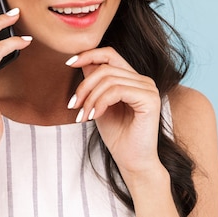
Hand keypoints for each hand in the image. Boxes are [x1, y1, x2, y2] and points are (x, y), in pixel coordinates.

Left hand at [67, 47, 162, 174]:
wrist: (132, 162)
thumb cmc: (117, 136)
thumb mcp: (99, 104)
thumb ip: (94, 83)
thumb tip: (79, 60)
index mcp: (132, 79)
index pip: (109, 54)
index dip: (88, 54)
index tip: (68, 63)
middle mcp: (143, 80)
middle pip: (105, 68)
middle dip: (84, 86)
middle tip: (73, 106)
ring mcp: (148, 88)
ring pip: (109, 79)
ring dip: (90, 98)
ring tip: (83, 116)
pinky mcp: (150, 99)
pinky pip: (117, 90)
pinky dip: (100, 102)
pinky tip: (94, 116)